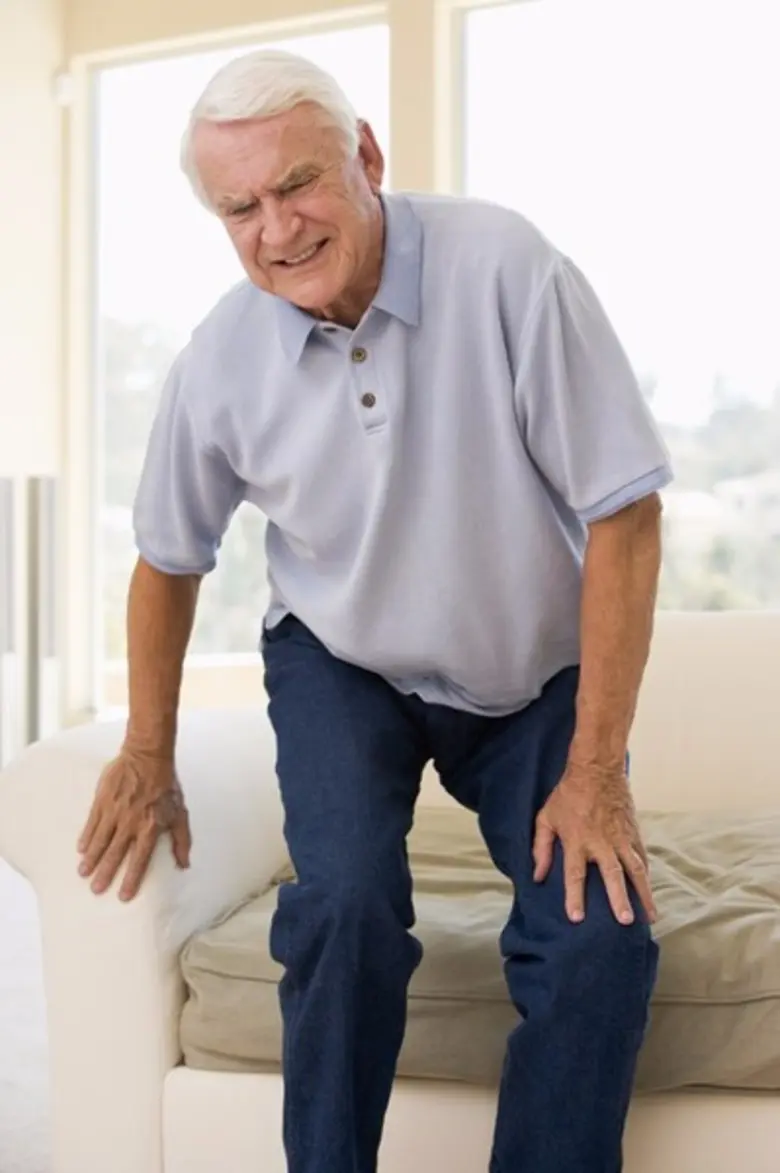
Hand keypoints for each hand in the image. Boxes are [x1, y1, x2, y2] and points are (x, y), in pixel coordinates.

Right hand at [77, 749, 190, 900]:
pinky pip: (92, 823)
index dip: (131, 879)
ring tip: (84, 873)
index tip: (123, 896)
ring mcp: (115, 811)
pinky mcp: (103, 800)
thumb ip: (181, 840)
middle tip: (96, 889)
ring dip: (92, 858)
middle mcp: (131, 822)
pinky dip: (87, 836)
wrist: (148, 756)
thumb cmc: (166, 785)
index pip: (139, 860)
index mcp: (150, 827)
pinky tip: (82, 849)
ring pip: (101, 840)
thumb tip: (184, 864)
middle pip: (116, 854)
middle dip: (106, 873)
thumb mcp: (180, 812)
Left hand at [532, 763, 655, 925]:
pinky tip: (649, 891)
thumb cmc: (567, 795)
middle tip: (626, 921)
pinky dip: (646, 876)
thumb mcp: (545, 818)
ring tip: (650, 917)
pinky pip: (642, 857)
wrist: (596, 769)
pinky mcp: (634, 832)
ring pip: (636, 869)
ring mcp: (621, 837)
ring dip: (643, 893)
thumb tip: (538, 876)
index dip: (574, 897)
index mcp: (577, 840)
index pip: (574, 874)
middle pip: (612, 874)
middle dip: (619, 898)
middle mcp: (601, 841)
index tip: (577, 918)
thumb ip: (541, 848)